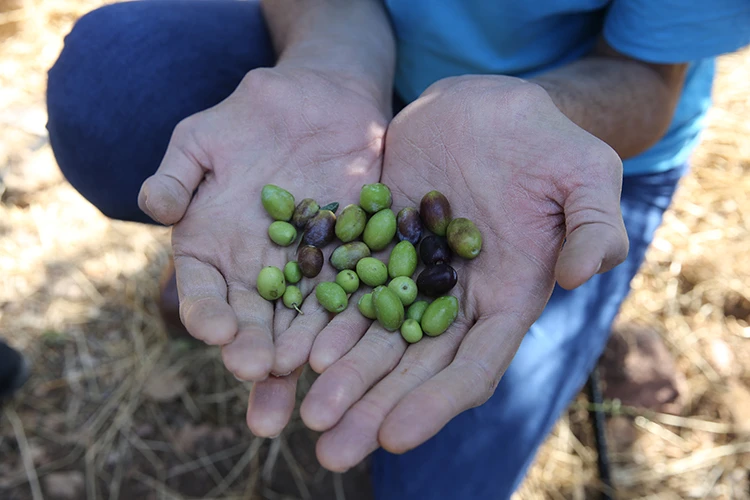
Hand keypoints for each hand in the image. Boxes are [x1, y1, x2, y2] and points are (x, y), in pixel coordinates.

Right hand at [137, 64, 387, 433]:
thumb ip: (176, 174)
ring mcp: (306, 273)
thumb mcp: (200, 139)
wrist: (315, 102)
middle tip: (259, 373)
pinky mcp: (352, 262)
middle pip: (253, 323)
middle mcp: (256, 274)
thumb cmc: (246, 121)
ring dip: (301, 355)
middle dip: (254, 351)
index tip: (216, 330)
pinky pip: (351, 296)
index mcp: (213, 253)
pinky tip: (351, 348)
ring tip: (303, 384)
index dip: (207, 313)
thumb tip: (155, 207)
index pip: (204, 293)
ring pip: (301, 324)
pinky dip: (350, 322)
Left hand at [296, 75, 628, 469]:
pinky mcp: (380, 245)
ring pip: (376, 339)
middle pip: (414, 367)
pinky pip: (350, 290)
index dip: (436, 402)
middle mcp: (459, 300)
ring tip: (308, 415)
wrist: (488, 107)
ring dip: (343, 380)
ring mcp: (415, 275)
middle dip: (374, 409)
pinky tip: (299, 351)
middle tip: (330, 450)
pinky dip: (328, 322)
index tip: (394, 436)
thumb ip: (593, 224)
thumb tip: (580, 275)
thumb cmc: (546, 140)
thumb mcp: (584, 172)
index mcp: (508, 297)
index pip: (474, 364)